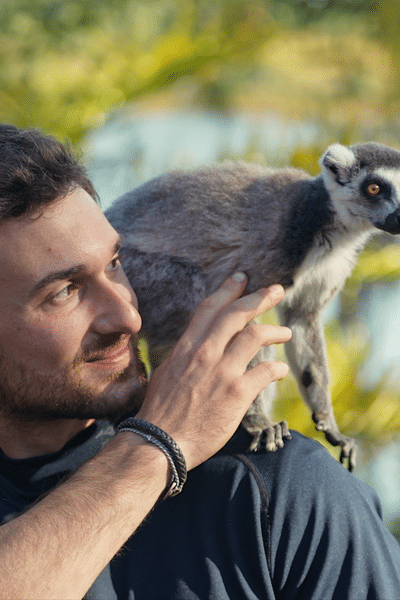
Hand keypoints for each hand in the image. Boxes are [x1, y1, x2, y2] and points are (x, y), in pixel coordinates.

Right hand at [136, 273, 291, 468]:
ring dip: (275, 330)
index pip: (211, 308)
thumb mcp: (168, 371)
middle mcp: (206, 353)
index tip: (242, 279)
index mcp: (187, 346)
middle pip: (238, 314)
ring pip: (256, 336)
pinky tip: (280, 370)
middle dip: (260, 298)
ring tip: (286, 332)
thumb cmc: (161, 410)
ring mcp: (223, 372)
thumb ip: (186, 355)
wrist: (160, 442)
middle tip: (276, 290)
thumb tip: (200, 344)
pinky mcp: (237, 393)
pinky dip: (276, 368)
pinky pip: (265, 370)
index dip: (228, 289)